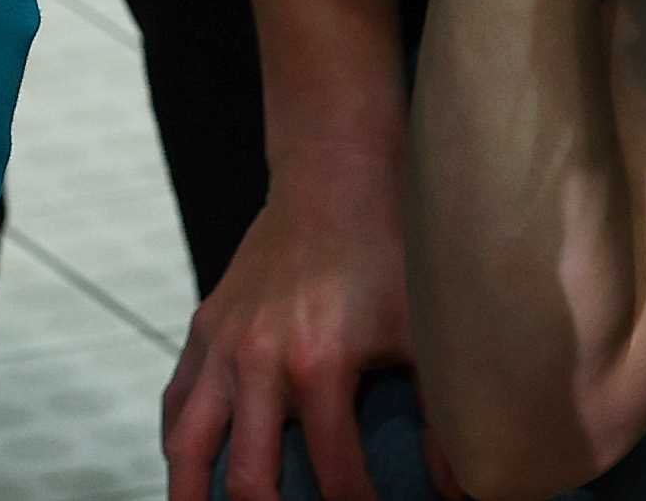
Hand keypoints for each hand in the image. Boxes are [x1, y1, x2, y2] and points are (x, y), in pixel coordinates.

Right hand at [163, 180, 418, 500]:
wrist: (333, 176)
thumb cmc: (388, 250)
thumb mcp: (423, 331)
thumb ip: (442, 415)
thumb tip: (468, 488)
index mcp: (317, 363)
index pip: (335, 478)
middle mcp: (258, 358)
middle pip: (248, 478)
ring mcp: (222, 342)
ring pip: (189, 444)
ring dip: (193, 496)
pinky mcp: (205, 325)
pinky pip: (178, 400)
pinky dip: (180, 443)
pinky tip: (190, 470)